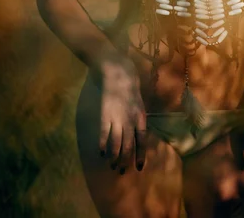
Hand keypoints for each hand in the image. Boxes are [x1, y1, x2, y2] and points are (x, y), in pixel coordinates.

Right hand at [91, 54, 146, 173]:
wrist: (118, 72)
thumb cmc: (130, 87)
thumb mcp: (139, 103)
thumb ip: (138, 119)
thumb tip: (138, 136)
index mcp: (140, 117)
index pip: (142, 140)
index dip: (140, 154)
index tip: (138, 167)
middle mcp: (130, 120)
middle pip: (129, 145)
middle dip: (125, 160)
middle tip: (121, 171)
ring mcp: (117, 117)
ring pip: (116, 142)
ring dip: (114, 156)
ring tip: (111, 164)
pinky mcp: (105, 114)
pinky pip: (104, 133)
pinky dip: (102, 144)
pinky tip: (101, 153)